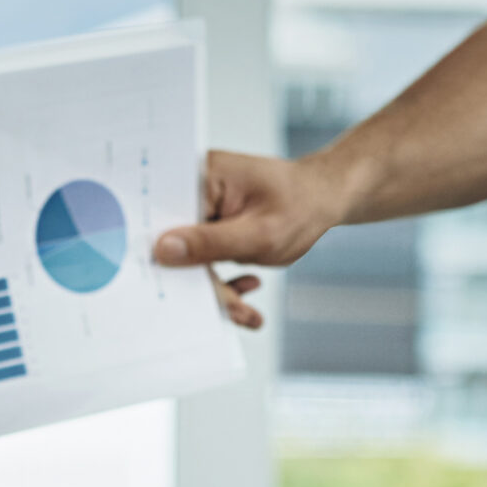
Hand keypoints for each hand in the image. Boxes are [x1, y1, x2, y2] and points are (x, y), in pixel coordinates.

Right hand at [155, 149, 360, 327]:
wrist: (323, 200)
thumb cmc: (301, 205)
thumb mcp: (258, 232)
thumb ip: (210, 242)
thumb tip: (163, 249)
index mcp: (199, 176)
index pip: (165, 219)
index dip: (164, 256)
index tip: (176, 292)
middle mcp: (193, 189)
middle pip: (174, 244)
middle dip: (201, 284)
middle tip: (233, 310)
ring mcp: (200, 210)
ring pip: (187, 259)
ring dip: (215, 289)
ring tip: (245, 310)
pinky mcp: (207, 229)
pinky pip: (201, 261)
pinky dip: (221, 282)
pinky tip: (246, 287)